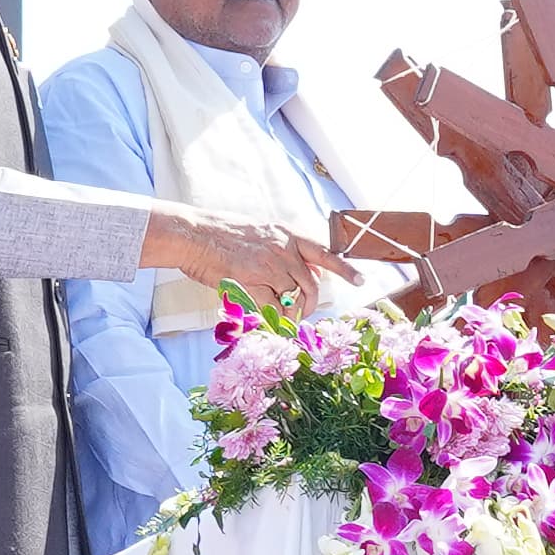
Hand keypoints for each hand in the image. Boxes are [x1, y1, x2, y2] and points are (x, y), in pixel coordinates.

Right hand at [143, 208, 356, 311]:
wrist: (192, 233)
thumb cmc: (220, 232)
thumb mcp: (260, 231)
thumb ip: (283, 248)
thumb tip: (305, 268)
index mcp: (287, 234)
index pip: (325, 252)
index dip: (344, 268)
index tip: (361, 280)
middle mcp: (282, 250)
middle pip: (310, 285)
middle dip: (309, 305)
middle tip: (301, 314)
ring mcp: (268, 266)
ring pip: (292, 300)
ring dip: (289, 316)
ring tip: (279, 320)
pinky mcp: (250, 282)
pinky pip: (270, 309)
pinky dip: (271, 320)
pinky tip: (266, 322)